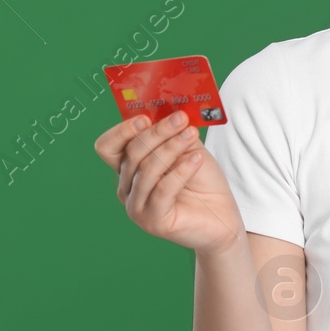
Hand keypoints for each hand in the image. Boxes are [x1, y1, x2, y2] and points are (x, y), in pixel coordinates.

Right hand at [93, 111, 245, 255]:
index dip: (122, 131)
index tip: (146, 117)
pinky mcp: (153, 221)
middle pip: (131, 153)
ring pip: (146, 169)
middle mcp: (126, 188)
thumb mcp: (187, 150)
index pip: (108, 147)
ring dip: (171, 147)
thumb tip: (171, 109)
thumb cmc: (202, 183)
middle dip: (158, 132)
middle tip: (181, 119)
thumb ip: (174, 133)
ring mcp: (137, 207)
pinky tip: (196, 159)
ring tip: (192, 134)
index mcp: (128, 169)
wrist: (221, 218)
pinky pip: (163, 190)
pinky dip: (180, 171)